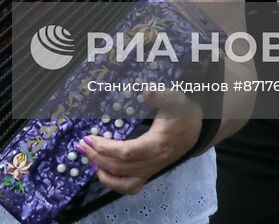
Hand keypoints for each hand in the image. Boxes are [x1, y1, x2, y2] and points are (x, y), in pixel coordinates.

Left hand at [78, 90, 202, 195]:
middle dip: (97, 156)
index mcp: (156, 145)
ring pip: (124, 181)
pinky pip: (130, 186)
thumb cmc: (184, 114)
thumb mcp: (175, 100)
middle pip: (120, 167)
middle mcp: (153, 162)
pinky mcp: (149, 172)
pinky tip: (102, 171)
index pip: (126, 153)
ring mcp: (151, 170)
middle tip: (82, 144)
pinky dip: (114, 183)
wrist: (196, 130)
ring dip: (103, 172)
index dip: (106, 148)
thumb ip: (161, 95)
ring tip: (89, 158)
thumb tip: (146, 91)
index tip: (90, 137)